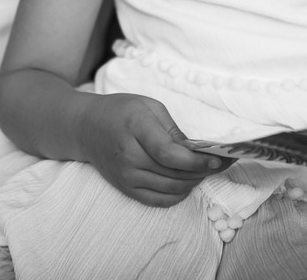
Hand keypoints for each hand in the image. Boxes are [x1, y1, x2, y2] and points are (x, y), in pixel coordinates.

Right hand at [79, 93, 223, 206]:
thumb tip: (197, 150)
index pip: (171, 154)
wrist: (85, 128)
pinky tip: (187, 182)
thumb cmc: (119, 111)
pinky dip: (179, 194)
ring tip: (205, 170)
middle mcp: (129, 156)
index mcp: (135, 128)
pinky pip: (159, 200)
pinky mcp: (126, 188)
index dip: (198, 161)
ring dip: (194, 182)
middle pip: (175, 174)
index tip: (219, 159)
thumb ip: (173, 129)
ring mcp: (126, 176)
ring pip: (171, 189)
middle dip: (204, 171)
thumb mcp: (149, 106)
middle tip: (221, 163)